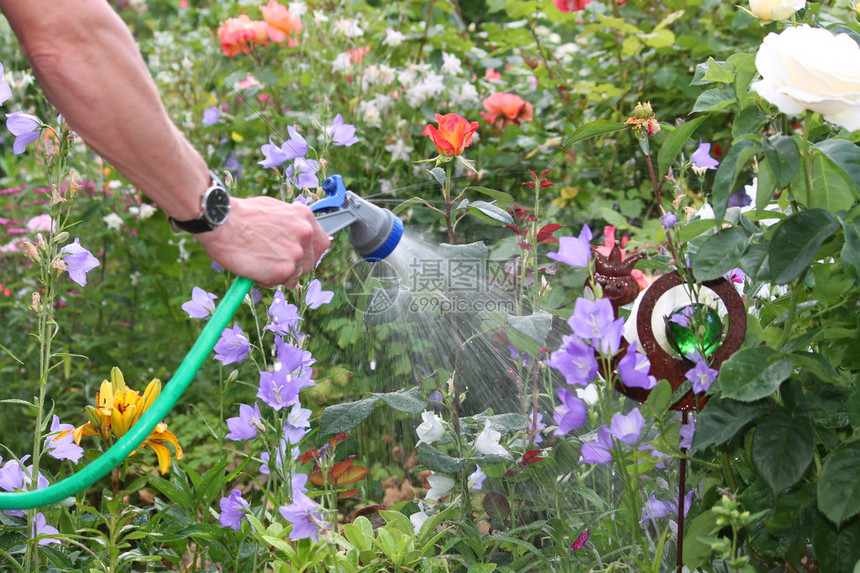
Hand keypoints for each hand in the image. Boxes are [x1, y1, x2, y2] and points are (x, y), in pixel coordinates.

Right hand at [194, 196, 330, 287]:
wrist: (221, 221)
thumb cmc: (241, 215)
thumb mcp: (275, 210)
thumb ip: (290, 225)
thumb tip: (297, 238)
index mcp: (304, 217)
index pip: (321, 242)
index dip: (310, 252)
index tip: (300, 256)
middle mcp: (305, 234)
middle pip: (309, 262)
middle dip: (293, 266)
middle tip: (272, 261)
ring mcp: (296, 253)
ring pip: (294, 275)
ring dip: (279, 274)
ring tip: (258, 261)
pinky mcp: (283, 270)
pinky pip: (280, 283)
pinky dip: (267, 280)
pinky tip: (253, 268)